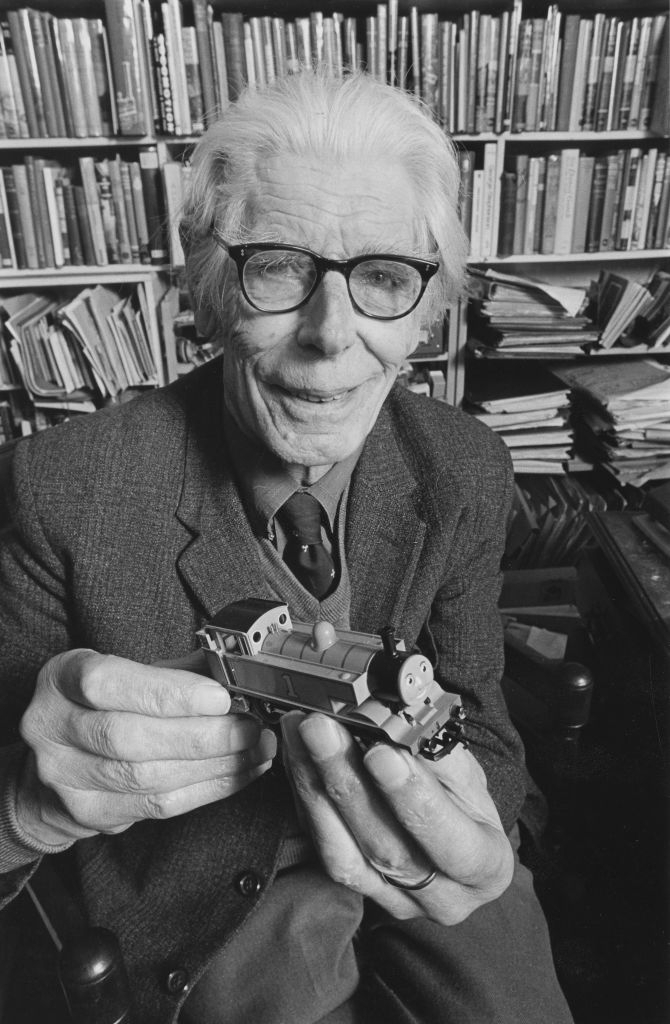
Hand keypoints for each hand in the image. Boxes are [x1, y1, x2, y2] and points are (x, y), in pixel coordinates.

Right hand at [16, 649, 275, 846]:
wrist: (56, 759)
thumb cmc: (103, 704)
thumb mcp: (128, 672)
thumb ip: (177, 670)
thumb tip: (237, 671)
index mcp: (61, 678)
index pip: (109, 684)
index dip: (168, 693)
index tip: (220, 696)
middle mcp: (51, 727)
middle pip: (131, 738)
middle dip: (203, 735)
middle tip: (251, 726)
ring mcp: (65, 776)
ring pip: (149, 777)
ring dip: (215, 764)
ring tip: (256, 748)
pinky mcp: (89, 814)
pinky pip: (159, 806)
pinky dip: (210, 788)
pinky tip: (241, 772)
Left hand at [281, 711, 512, 925]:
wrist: (453, 831)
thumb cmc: (464, 800)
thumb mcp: (466, 772)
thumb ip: (433, 750)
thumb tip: (395, 716)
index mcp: (485, 867)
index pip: (450, 843)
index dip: (412, 798)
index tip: (381, 752)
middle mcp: (443, 897)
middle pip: (387, 849)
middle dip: (348, 783)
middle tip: (322, 730)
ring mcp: (395, 900)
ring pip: (345, 854)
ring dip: (315, 788)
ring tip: (300, 737)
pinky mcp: (357, 890)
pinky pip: (325, 850)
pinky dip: (307, 801)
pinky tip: (297, 760)